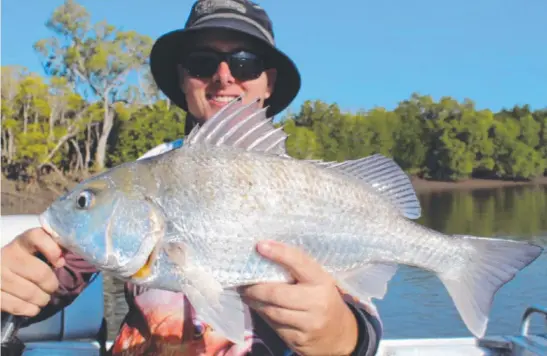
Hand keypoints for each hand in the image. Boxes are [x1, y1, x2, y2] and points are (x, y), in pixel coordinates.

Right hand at [1, 228, 64, 316]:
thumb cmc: (22, 262)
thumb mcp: (34, 250)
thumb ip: (50, 249)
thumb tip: (65, 257)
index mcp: (20, 242)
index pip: (37, 237)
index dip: (52, 249)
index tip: (60, 262)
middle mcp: (7, 256)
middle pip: (40, 273)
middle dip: (51, 285)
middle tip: (52, 288)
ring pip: (30, 293)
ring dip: (42, 299)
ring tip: (43, 299)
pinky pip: (17, 306)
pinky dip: (31, 310)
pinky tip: (33, 308)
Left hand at [241, 240, 357, 355]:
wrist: (341, 335)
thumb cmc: (324, 299)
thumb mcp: (318, 281)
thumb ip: (298, 270)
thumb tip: (266, 253)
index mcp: (322, 281)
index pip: (299, 262)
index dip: (279, 253)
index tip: (260, 246)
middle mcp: (317, 302)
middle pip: (276, 293)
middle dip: (255, 288)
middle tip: (244, 283)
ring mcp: (309, 323)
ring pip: (272, 311)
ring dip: (256, 302)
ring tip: (248, 295)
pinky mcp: (299, 340)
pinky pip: (274, 326)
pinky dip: (264, 316)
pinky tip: (261, 309)